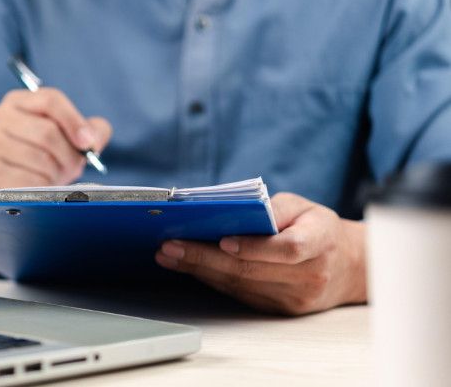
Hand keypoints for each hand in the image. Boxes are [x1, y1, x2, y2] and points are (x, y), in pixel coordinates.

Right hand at [0, 88, 111, 188]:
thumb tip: (93, 138)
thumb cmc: (45, 156)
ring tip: (55, 176)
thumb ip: (91, 130)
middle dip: (69, 154)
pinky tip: (40, 185)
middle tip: (74, 167)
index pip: (50, 100)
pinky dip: (42, 186)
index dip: (74, 121)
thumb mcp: (69, 138)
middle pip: (47, 131)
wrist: (15, 184)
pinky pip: (29, 180)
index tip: (88, 143)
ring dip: (56, 173)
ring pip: (40, 158)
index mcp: (18, 101)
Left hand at [155, 192, 367, 314]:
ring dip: (200, 270)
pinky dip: (212, 280)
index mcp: (320, 242)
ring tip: (169, 256)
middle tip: (172, 247)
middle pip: (251, 270)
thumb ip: (273, 208)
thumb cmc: (318, 229)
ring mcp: (295, 298)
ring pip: (240, 285)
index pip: (287, 249)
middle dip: (205, 258)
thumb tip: (235, 212)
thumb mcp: (303, 206)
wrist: (349, 266)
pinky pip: (241, 294)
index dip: (253, 247)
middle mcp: (309, 275)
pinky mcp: (281, 310)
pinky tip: (190, 267)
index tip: (222, 240)